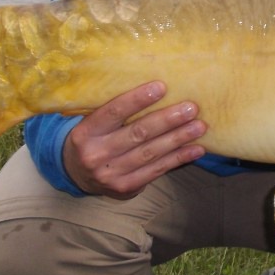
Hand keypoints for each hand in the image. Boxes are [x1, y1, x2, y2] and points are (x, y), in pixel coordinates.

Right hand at [63, 81, 205, 198]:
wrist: (75, 174)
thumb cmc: (93, 138)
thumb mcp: (92, 123)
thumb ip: (115, 111)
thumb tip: (157, 89)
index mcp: (85, 132)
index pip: (113, 112)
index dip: (137, 100)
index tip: (162, 87)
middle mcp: (95, 154)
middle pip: (137, 134)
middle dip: (167, 119)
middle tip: (191, 108)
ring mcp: (110, 174)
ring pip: (150, 153)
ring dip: (178, 138)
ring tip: (199, 126)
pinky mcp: (125, 188)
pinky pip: (157, 170)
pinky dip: (178, 158)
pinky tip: (196, 149)